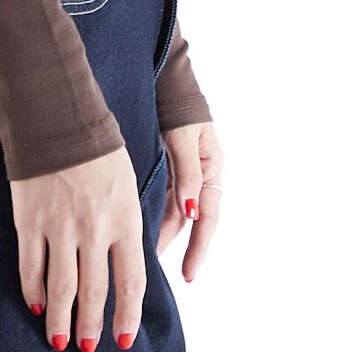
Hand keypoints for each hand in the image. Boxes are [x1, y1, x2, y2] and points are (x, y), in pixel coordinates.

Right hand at [10, 144, 147, 351]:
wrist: (55, 114)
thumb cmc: (98, 147)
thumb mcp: (126, 183)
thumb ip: (126, 224)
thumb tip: (126, 263)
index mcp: (124, 218)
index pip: (131, 282)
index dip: (127, 316)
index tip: (124, 340)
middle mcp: (93, 228)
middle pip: (94, 292)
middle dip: (92, 325)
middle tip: (88, 347)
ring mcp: (59, 225)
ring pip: (62, 287)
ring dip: (61, 319)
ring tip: (60, 340)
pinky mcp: (29, 219)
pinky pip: (30, 266)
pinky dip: (33, 290)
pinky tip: (36, 304)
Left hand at [156, 119, 222, 280]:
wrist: (168, 78)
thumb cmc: (179, 104)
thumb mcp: (185, 137)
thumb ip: (188, 171)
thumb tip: (190, 211)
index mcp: (212, 169)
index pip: (208, 217)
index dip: (198, 248)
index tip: (188, 274)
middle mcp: (201, 175)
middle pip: (190, 219)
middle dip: (176, 245)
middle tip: (154, 270)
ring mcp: (186, 172)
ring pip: (176, 210)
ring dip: (163, 230)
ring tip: (142, 255)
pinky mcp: (171, 168)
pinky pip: (166, 197)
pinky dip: (156, 212)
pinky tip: (140, 226)